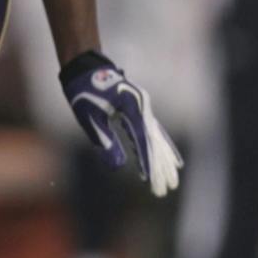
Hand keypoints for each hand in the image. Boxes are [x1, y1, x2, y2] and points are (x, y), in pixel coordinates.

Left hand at [61, 51, 182, 196]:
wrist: (85, 68)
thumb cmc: (84, 91)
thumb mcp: (90, 117)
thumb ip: (105, 141)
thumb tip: (118, 166)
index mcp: (132, 107)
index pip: (142, 139)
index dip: (147, 162)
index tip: (150, 181)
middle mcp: (143, 107)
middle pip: (156, 141)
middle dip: (161, 167)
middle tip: (167, 189)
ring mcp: (143, 109)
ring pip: (158, 138)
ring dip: (165, 160)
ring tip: (173, 180)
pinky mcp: (139, 111)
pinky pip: (154, 133)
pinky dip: (161, 148)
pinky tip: (169, 161)